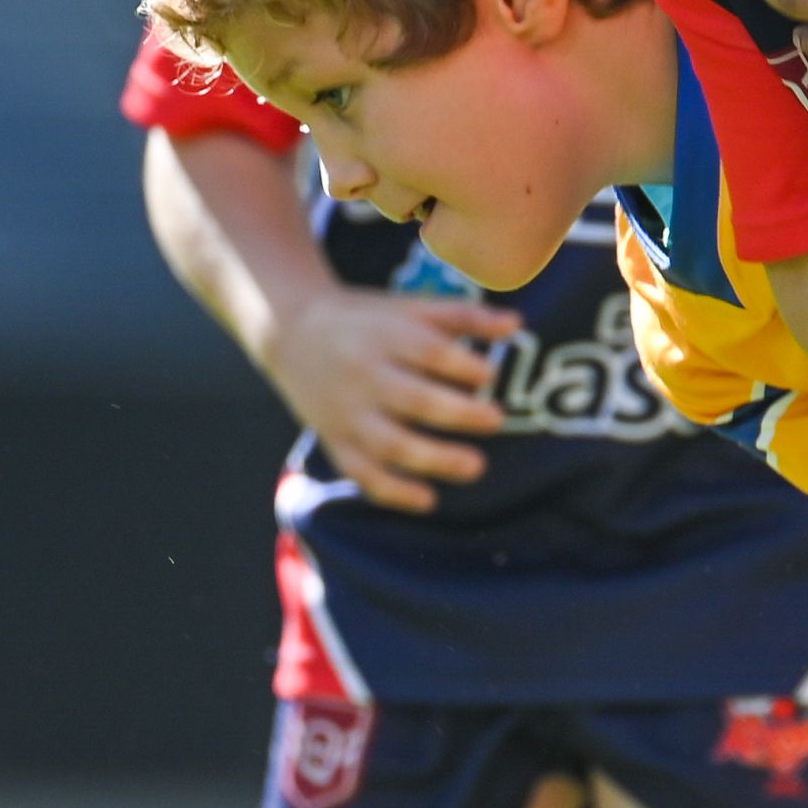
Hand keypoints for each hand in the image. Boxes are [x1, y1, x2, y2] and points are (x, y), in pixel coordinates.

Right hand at [259, 286, 520, 511]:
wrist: (291, 331)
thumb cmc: (368, 320)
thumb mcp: (409, 307)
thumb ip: (463, 316)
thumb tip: (516, 324)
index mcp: (385, 335)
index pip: (427, 351)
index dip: (460, 364)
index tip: (489, 376)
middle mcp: (364, 375)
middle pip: (413, 399)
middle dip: (457, 413)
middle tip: (497, 420)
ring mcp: (347, 411)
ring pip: (389, 443)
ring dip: (434, 459)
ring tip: (476, 468)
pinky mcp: (335, 439)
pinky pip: (361, 471)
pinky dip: (392, 491)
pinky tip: (428, 500)